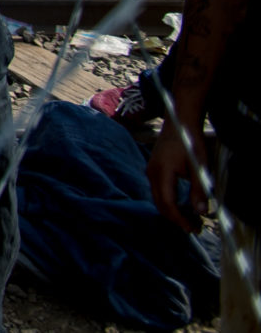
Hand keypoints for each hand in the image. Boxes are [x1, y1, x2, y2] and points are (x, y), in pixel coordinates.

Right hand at [147, 117, 209, 231]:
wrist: (179, 123)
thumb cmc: (189, 143)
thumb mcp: (198, 167)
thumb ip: (198, 190)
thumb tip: (200, 212)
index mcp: (161, 173)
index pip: (167, 204)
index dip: (179, 219)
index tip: (193, 228)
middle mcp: (152, 174)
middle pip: (160, 204)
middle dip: (176, 218)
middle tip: (195, 227)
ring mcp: (151, 171)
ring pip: (159, 198)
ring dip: (173, 210)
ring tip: (191, 217)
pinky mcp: (155, 169)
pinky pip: (159, 191)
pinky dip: (170, 201)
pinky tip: (183, 203)